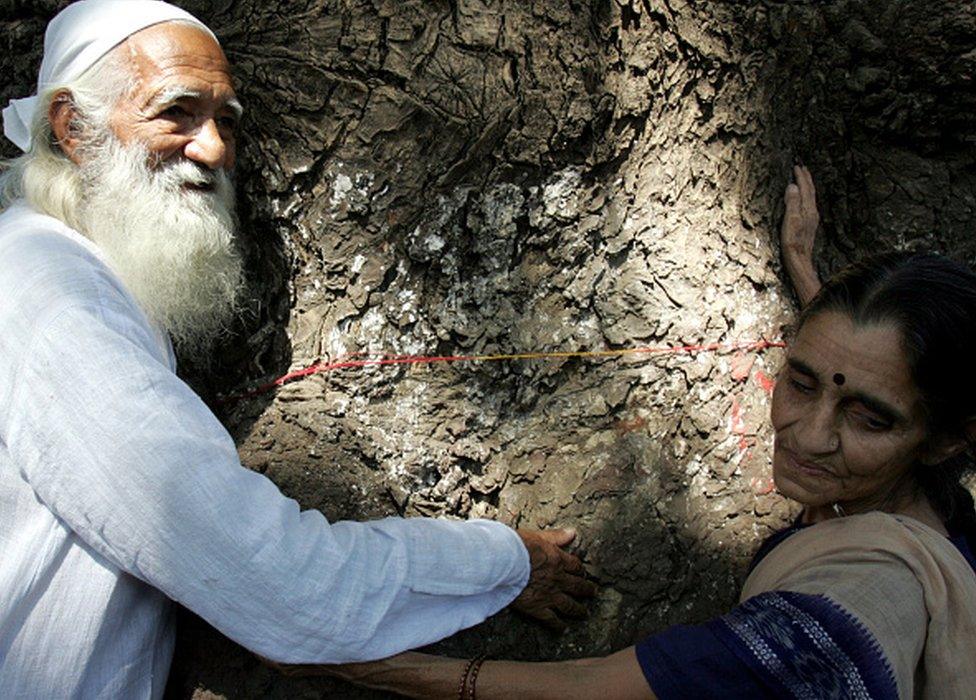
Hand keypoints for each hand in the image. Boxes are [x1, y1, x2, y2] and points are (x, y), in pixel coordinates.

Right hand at [510, 528, 596, 630]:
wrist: (505, 564)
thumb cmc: (518, 547)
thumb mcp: (538, 537)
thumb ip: (556, 537)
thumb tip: (572, 533)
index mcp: (558, 560)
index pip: (575, 566)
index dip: (580, 570)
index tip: (583, 573)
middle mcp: (558, 579)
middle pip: (577, 586)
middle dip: (587, 590)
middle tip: (593, 592)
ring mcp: (550, 595)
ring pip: (569, 605)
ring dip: (579, 610)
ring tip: (584, 613)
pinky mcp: (538, 608)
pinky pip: (552, 619)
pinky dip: (559, 625)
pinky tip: (563, 629)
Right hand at [781, 164, 821, 304]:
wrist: (800, 260)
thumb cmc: (793, 242)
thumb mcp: (790, 221)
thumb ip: (792, 202)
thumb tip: (792, 185)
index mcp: (808, 209)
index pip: (805, 188)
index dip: (801, 177)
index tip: (796, 166)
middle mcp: (812, 212)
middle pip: (811, 192)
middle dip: (807, 179)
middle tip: (802, 168)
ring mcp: (812, 219)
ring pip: (810, 198)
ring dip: (807, 187)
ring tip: (803, 180)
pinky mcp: (808, 226)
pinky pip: (808, 205)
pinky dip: (805, 197)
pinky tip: (803, 200)